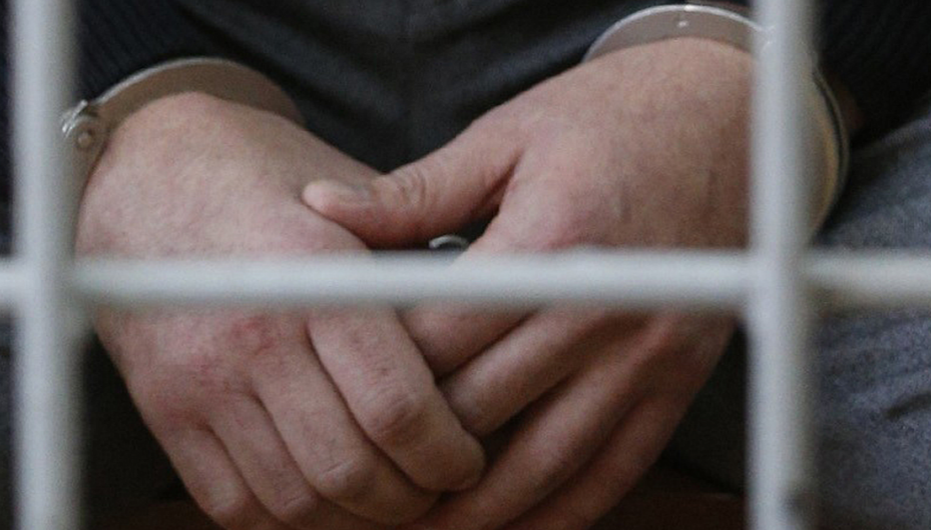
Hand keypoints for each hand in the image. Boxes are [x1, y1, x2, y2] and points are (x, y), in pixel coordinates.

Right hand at [76, 93, 484, 528]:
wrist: (143, 172)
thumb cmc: (264, 180)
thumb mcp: (348, 197)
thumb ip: (412, 263)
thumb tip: (489, 328)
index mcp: (314, 276)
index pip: (397, 406)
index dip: (449, 453)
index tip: (468, 458)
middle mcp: (252, 336)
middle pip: (351, 469)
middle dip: (412, 496)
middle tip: (437, 482)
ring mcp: (199, 382)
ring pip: (297, 501)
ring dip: (357, 516)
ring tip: (389, 491)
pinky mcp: (164, 410)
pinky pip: (236, 503)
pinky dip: (292, 516)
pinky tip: (325, 492)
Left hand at [303, 38, 752, 528]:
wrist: (728, 120)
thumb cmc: (612, 119)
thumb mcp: (508, 135)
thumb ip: (416, 191)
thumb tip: (323, 209)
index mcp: (552, 241)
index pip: (441, 337)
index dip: (380, 372)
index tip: (336, 390)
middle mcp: (602, 310)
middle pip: (482, 408)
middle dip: (412, 449)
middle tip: (358, 468)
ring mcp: (647, 355)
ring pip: (544, 463)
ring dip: (475, 509)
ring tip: (419, 525)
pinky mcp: (676, 382)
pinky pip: (614, 471)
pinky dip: (558, 513)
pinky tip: (510, 525)